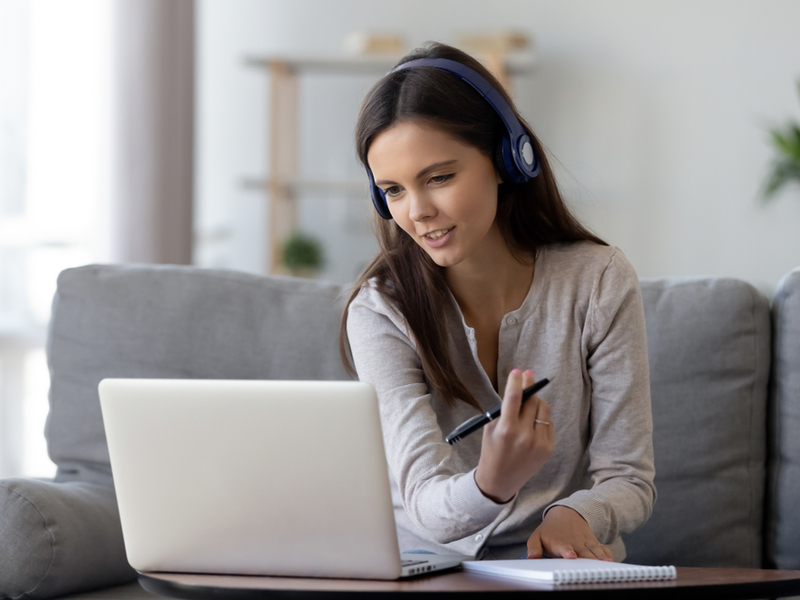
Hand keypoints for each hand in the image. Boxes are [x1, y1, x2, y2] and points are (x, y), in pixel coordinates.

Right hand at [475, 369, 552, 502]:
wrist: (500, 480)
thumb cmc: (492, 451)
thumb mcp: (490, 429)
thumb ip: (504, 411)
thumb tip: (518, 389)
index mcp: (506, 430)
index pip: (514, 397)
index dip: (516, 381)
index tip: (517, 371)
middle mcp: (524, 435)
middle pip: (531, 400)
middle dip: (529, 385)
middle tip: (528, 374)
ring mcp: (539, 442)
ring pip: (543, 409)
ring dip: (536, 400)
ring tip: (530, 399)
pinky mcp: (548, 448)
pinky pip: (548, 422)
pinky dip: (541, 416)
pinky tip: (534, 418)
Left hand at [527, 506, 612, 560]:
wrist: (566, 514)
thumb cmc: (550, 531)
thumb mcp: (537, 537)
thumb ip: (533, 548)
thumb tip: (530, 559)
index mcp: (560, 544)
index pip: (564, 548)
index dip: (567, 551)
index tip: (571, 555)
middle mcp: (574, 544)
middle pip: (582, 554)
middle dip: (587, 561)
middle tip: (590, 569)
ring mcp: (585, 544)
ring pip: (594, 552)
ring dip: (600, 558)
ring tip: (606, 564)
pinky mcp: (594, 543)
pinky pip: (602, 549)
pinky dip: (607, 554)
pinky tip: (611, 561)